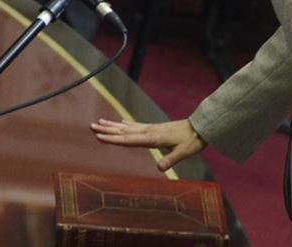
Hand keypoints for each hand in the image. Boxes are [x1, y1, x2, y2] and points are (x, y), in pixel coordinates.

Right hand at [90, 118, 205, 171]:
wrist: (200, 127)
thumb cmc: (192, 141)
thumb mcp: (183, 152)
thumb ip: (171, 160)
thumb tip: (159, 169)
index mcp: (152, 138)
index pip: (129, 140)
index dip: (113, 139)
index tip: (99, 136)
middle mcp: (149, 131)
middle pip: (123, 131)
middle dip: (107, 130)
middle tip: (92, 126)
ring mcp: (151, 128)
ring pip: (127, 127)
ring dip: (112, 126)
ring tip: (99, 122)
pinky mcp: (154, 128)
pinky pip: (136, 126)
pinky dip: (126, 124)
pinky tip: (120, 122)